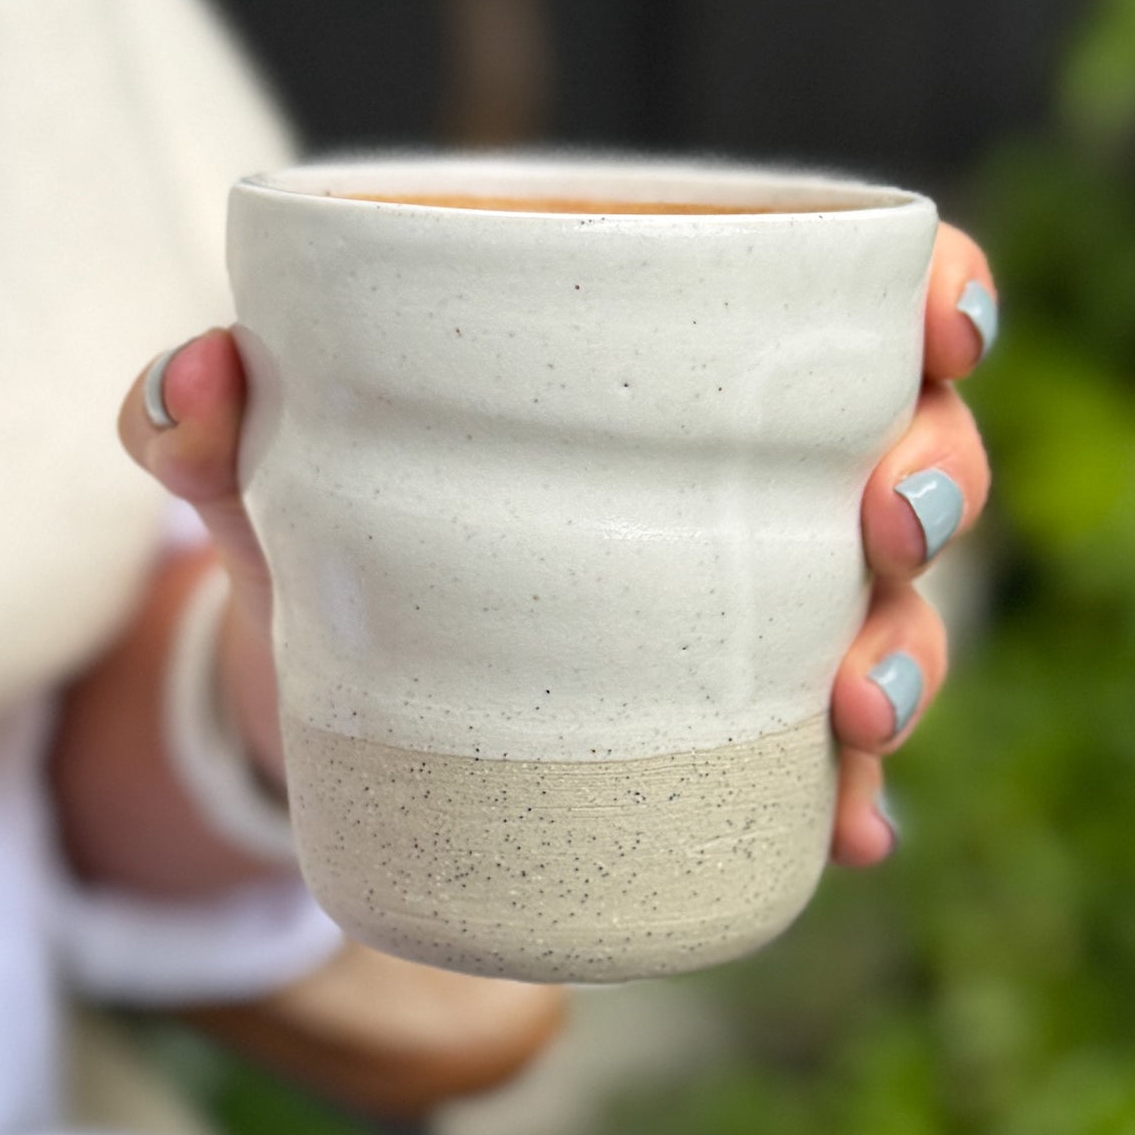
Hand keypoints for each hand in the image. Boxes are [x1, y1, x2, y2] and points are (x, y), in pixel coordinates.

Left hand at [119, 223, 993, 866]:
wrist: (310, 709)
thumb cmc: (324, 542)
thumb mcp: (268, 483)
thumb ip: (209, 421)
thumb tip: (191, 383)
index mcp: (672, 377)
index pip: (847, 308)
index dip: (936, 298)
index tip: (943, 323)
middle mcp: (744, 494)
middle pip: (908, 458)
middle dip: (936, 485)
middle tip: (886, 529)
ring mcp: (746, 627)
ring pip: (893, 618)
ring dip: (910, 658)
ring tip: (855, 713)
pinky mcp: (721, 746)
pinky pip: (817, 770)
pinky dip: (846, 801)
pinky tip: (851, 837)